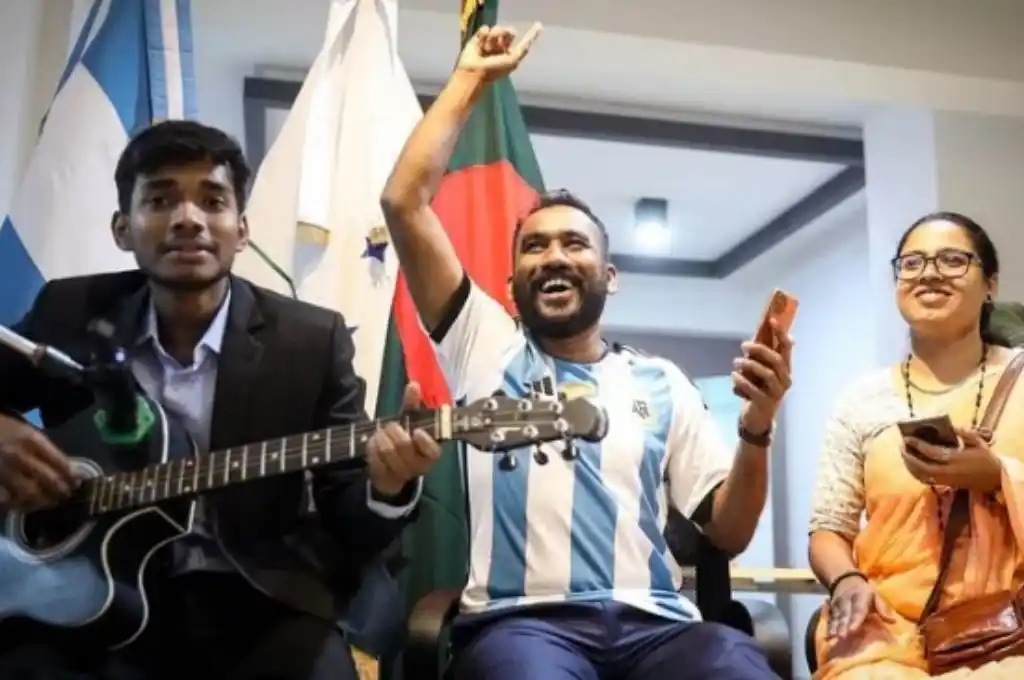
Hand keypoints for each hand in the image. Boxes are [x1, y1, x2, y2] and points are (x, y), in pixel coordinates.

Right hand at [0, 413, 76, 510]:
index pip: (59, 462)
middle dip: (60, 490)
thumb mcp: (25, 431)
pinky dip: (18, 504)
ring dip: (42, 501)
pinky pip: (7, 498)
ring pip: (29, 493)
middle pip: (48, 479)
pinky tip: (25, 504)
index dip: (70, 476)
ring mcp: (2, 470)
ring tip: (49, 502)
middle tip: (66, 495)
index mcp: (31, 440)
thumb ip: (43, 448)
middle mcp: (18, 455)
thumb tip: (66, 468)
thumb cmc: (3, 429)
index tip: (76, 483)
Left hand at [366, 383, 441, 496]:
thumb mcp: (410, 421)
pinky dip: (372, 449)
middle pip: (404, 446)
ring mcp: (402, 475)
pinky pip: (376, 461)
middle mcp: (419, 466)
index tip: (416, 431)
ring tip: (380, 433)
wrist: (392, 467)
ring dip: (381, 438)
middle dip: (394, 432)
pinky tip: (373, 444)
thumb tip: (414, 384)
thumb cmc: (406, 439)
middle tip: (390, 426)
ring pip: (388, 452)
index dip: (424, 442)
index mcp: (430, 452)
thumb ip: (412, 404)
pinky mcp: (386, 480)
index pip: (432, 451)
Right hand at [456, 22, 542, 82]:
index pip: (523, 42)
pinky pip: (485, 29)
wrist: (474, 72)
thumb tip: (535, 33)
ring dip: (493, 39)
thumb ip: (524, 47)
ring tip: (486, 49)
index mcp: (511, 54)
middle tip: (500, 43)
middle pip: (508, 32)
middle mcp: (501, 47)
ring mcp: (490, 42)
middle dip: (505, 35)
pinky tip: (480, 44)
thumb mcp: (513, 60)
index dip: (531, 34)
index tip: (539, 25)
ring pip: (496, 29)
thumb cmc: (495, 70)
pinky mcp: (478, 39)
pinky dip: (483, 35)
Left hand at [733, 319, 793, 433]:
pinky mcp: (765, 403)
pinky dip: (741, 380)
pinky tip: (734, 376)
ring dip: (748, 364)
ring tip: (735, 362)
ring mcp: (777, 392)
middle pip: (776, 360)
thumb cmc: (758, 390)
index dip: (780, 334)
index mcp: (785, 369)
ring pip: (766, 373)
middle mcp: (785, 380)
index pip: (787, 348)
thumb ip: (759, 359)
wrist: (756, 418)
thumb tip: (751, 342)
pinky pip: (753, 389)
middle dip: (759, 349)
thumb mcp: (759, 373)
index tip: (772, 320)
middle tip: (743, 345)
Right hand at [826, 575, 895, 640]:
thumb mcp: (876, 595)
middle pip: (845, 614)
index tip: (853, 630)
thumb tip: (893, 621)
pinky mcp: (831, 608)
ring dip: (835, 627)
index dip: (855, 620)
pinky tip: (828, 635)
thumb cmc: (864, 592)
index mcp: (860, 596)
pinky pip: (830, 617)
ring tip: (833, 637)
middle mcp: (846, 600)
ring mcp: (837, 604)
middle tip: (842, 637)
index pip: (858, 609)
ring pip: (836, 616)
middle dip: (843, 626)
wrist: (845, 579)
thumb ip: (883, 608)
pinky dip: (829, 625)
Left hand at [902, 427, 1001, 491]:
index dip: (917, 445)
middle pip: (922, 467)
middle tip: (901, 446)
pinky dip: (916, 473)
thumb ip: (962, 433)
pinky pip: (926, 481)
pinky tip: (911, 465)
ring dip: (910, 465)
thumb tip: (947, 427)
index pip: (932, 452)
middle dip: (909, 457)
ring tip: (904, 454)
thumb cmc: (986, 458)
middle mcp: (948, 471)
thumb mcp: (977, 441)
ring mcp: (946, 480)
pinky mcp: (946, 485)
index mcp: (956, 459)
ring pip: (921, 476)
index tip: (906, 437)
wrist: (996, 478)